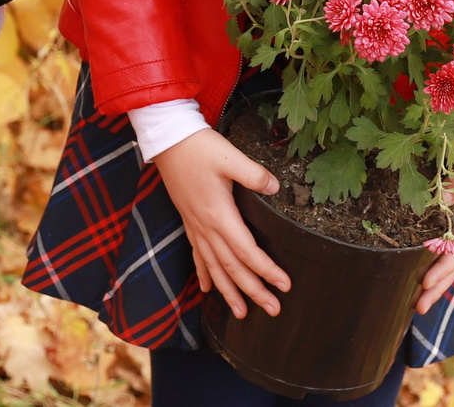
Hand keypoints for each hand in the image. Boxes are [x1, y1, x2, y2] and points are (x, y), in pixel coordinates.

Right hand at [152, 128, 290, 319]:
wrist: (168, 140)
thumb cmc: (199, 147)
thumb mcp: (230, 156)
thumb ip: (254, 174)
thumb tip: (276, 188)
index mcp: (219, 214)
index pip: (247, 252)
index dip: (267, 270)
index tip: (285, 285)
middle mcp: (206, 227)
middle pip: (232, 267)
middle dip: (253, 291)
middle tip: (273, 309)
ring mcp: (195, 226)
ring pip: (214, 268)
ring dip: (228, 292)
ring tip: (242, 313)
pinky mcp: (189, 221)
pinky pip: (197, 255)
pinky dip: (204, 274)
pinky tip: (206, 288)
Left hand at [415, 134, 453, 313]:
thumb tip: (441, 203)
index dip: (442, 267)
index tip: (424, 282)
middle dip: (438, 286)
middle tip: (417, 308)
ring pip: (453, 259)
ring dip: (437, 281)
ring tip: (417, 302)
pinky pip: (450, 247)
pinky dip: (438, 264)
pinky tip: (423, 274)